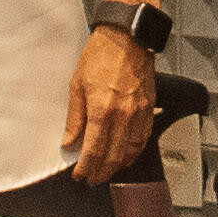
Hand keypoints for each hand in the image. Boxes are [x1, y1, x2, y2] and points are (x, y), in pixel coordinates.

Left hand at [63, 25, 158, 180]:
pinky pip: (143, 138)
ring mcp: (138, 112)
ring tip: (106, 172)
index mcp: (102, 109)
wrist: (127, 37)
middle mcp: (122, 115)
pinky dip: (134, 152)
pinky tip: (126, 157)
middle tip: (91, 179)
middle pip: (112, 156)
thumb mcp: (77, 86)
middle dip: (100, 172)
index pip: (93, 150)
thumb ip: (74, 118)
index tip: (79, 174)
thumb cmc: (101, 55)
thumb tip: (69, 141)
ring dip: (117, 166)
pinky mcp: (148, 107)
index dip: (85, 167)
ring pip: (129, 151)